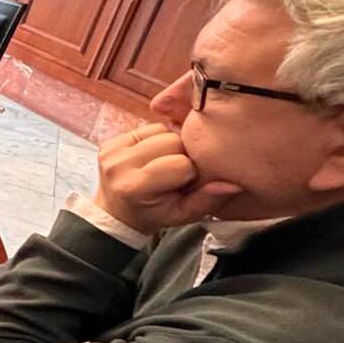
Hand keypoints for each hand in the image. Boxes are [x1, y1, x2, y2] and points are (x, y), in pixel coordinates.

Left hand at [94, 123, 242, 233]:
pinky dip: (158, 138)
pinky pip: (148, 127)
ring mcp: (111, 151)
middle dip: (182, 155)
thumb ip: (207, 200)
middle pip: (171, 142)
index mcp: (135, 187)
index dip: (190, 172)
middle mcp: (119, 165)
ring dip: (171, 144)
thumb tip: (234, 184)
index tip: (185, 183)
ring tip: (166, 163)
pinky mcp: (110, 141)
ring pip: (161, 130)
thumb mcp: (183, 215)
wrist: (117, 212)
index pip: (180, 164)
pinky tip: (155, 155)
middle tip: (177, 172)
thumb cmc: (154, 214)